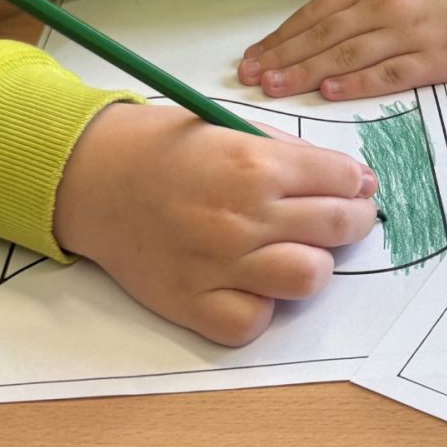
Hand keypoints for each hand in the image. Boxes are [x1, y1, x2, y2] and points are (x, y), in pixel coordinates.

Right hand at [53, 102, 378, 344]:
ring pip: (310, 277)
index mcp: (254, 164)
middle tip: (344, 215)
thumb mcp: (229, 126)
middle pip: (339, 226)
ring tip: (296, 248)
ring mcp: (219, 265)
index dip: (356, 181)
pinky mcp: (194, 304)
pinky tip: (252, 281)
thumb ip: (288, 153)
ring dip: (312, 261)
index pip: (342, 179)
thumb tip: (349, 178)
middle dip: (353, 217)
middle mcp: (242, 217)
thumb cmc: (162, 147)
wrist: (90, 178)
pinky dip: (262, 304)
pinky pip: (257, 320)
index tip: (355, 185)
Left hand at [237, 0, 446, 99]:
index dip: (281, 38)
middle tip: (252, 77)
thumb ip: (354, 9)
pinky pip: (389, 73)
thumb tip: (306, 36)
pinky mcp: (432, 60)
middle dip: (284, 58)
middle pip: (324, 36)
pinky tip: (331, 92)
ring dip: (309, 72)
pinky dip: (358, 83)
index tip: (253, 58)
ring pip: (349, 55)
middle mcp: (384, 9)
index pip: (315, 15)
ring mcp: (408, 35)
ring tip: (277, 87)